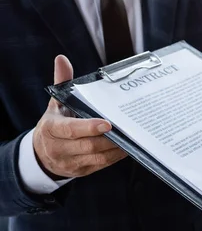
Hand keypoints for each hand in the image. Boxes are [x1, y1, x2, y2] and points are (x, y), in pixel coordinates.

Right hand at [32, 55, 126, 178]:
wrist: (42, 154)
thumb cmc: (55, 124)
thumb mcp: (55, 104)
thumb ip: (62, 83)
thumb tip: (62, 59)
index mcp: (51, 129)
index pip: (71, 130)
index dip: (89, 127)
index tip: (107, 124)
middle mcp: (59, 148)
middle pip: (88, 146)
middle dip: (110, 139)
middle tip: (127, 129)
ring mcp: (70, 162)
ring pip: (98, 158)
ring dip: (116, 149)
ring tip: (130, 137)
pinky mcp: (82, 172)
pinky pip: (102, 165)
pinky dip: (116, 156)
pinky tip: (127, 147)